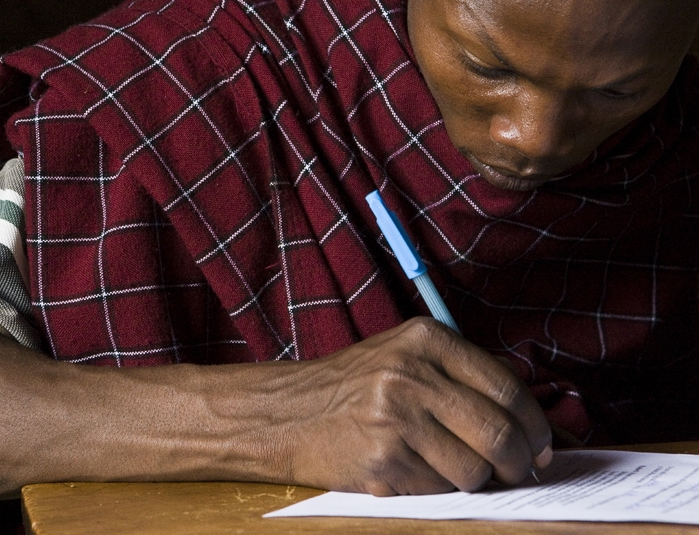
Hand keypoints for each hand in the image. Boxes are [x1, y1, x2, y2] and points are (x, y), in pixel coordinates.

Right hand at [283, 317, 551, 495]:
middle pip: (499, 432)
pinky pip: (438, 490)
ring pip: (474, 470)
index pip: (507, 386)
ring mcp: (395, 419)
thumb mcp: (404, 355)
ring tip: (453, 469)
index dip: (536, 425)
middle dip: (520, 463)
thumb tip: (532, 427)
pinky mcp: (382, 461)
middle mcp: (411, 374)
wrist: (287, 412)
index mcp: (425, 339)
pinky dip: (438, 490)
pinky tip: (415, 471)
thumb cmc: (353, 388)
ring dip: (476, 480)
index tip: (543, 446)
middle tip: (520, 472)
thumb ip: (461, 376)